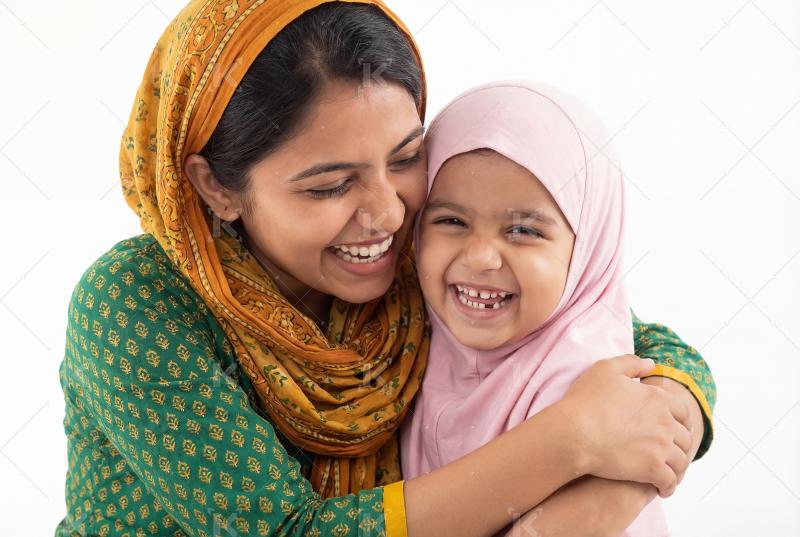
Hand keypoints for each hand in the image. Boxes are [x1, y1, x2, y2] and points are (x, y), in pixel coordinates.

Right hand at [557, 355, 692, 496]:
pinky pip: (670, 481)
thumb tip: (651, 363)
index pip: (682, 410)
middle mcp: (665, 422)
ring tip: (669, 472)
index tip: (677, 427)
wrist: (573, 433)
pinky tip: (662, 489)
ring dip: (677, 467)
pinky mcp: (652, 469)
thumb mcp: (605, 369)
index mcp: (658, 398)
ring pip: (681, 461)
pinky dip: (669, 486)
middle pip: (684, 437)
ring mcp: (661, 447)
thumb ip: (631, 363)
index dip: (681, 420)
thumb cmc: (585, 401)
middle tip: (673, 451)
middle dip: (681, 445)